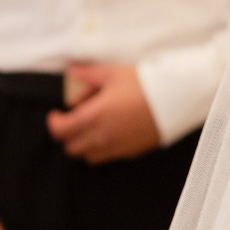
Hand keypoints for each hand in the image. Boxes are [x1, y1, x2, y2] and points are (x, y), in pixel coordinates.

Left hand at [46, 63, 161, 162]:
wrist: (176, 99)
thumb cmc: (145, 85)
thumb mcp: (113, 73)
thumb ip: (87, 75)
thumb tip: (71, 73)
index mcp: (92, 117)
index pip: (59, 130)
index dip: (54, 122)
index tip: (57, 113)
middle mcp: (101, 137)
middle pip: (71, 147)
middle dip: (68, 134)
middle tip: (75, 119)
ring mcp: (116, 147)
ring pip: (87, 156)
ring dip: (84, 143)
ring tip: (92, 127)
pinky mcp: (130, 152)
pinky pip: (107, 157)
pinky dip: (101, 148)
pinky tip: (110, 132)